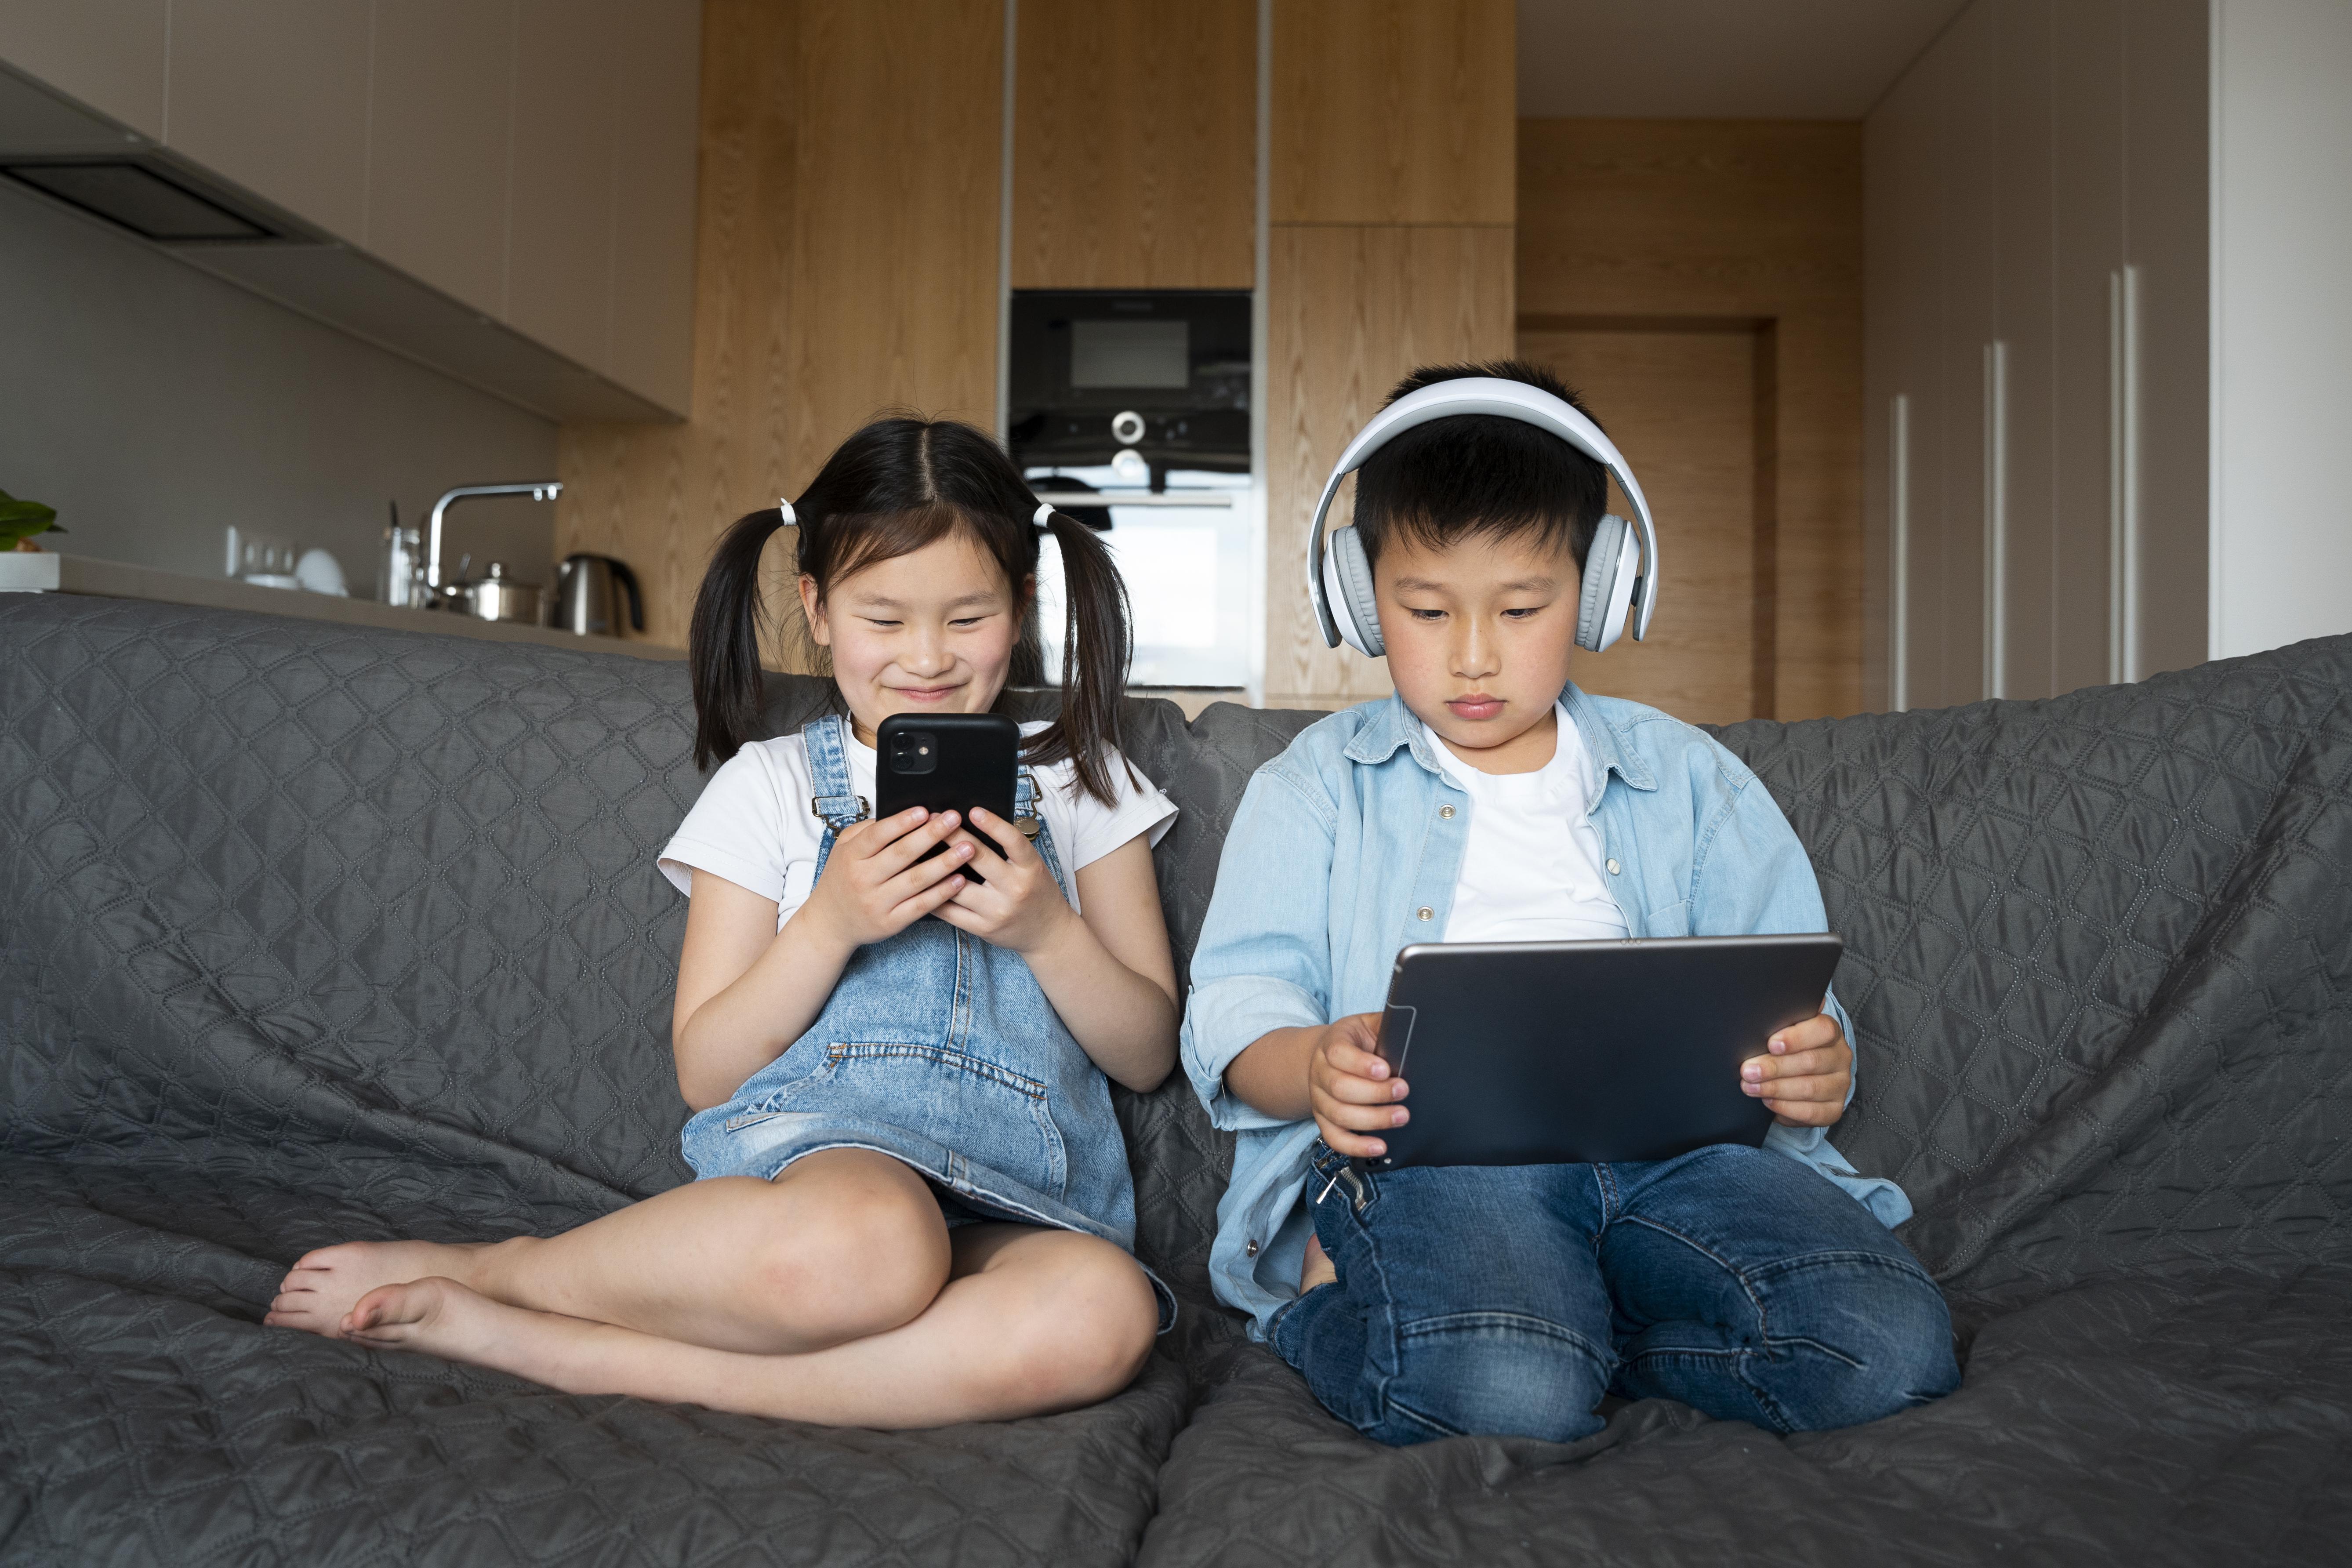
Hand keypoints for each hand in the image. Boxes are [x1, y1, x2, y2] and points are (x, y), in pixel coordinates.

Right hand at [798, 806, 972, 949]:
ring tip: (968, 848)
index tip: (925, 810)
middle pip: (902, 854)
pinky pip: (921, 906)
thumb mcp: (842, 850)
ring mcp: (877, 903)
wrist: (829, 923)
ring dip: (945, 863)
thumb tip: (898, 814)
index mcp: (851, 856)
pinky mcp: (891, 922)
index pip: (878, 835)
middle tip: (955, 820)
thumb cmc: (841, 879)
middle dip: (931, 835)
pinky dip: (941, 893)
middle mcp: (863, 879)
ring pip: (916, 880)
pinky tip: (959, 880)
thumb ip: (866, 831)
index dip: (902, 822)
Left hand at [931, 807, 1078, 954]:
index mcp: (1031, 869)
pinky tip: (920, 881)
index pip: (1013, 841)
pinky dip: (932, 895)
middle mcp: (1015, 889)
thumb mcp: (1032, 868)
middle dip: (953, 837)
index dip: (993, 824)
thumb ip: (1010, 851)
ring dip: (935, 867)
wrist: (1048, 933)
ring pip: (958, 887)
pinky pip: (950, 911)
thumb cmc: (1036, 892)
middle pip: (979, 860)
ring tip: (917, 850)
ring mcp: (997, 911)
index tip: (974, 810)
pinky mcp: (983, 929)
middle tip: (933, 821)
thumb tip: (974, 824)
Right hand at [1306, 1013, 1407, 1158]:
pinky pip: (1335, 1138)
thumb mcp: (1368, 1024)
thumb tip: (1413, 1026)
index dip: (1361, 1064)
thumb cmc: (1356, 1042)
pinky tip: (1379, 1146)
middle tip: (1403, 1090)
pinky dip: (1356, 1146)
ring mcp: (1319, 1099)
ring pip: (1339, 1114)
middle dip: (1376, 1093)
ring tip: (1401, 1116)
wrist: (1326, 1057)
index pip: (1339, 1054)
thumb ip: (1387, 1024)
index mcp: (1331, 1044)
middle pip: (1341, 1088)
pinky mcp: (1323, 1120)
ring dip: (1373, 1119)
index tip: (1386, 1069)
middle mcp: (1320, 1072)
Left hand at [1741, 1001, 1851, 1126]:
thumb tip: (1768, 1001)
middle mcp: (1840, 1057)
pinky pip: (1812, 1112)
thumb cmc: (1789, 1047)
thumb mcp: (1786, 1029)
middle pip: (1811, 1062)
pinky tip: (1768, 1101)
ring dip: (1776, 1088)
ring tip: (1750, 1087)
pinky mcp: (1834, 1109)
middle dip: (1775, 1067)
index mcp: (1830, 1032)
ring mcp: (1840, 1085)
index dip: (1796, 1037)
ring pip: (1810, 1088)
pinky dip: (1786, 1108)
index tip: (1771, 1044)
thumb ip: (1782, 1017)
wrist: (1804, 1076)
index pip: (1822, 1030)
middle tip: (1747, 1071)